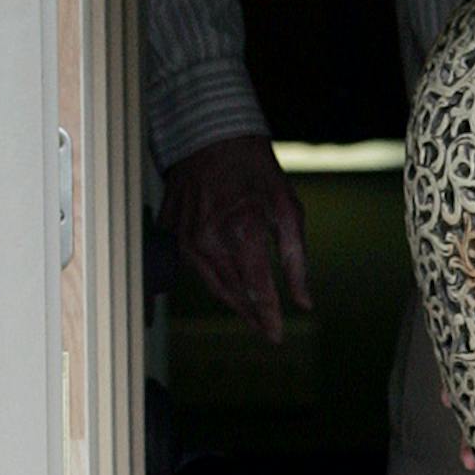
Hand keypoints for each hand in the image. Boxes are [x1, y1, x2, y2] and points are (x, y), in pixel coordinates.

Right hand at [162, 135, 311, 343]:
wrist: (210, 137)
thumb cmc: (255, 170)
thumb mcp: (288, 208)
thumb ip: (296, 258)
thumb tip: (304, 301)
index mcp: (243, 232)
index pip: (257, 290)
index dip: (268, 317)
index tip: (277, 337)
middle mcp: (208, 240)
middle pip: (232, 295)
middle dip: (252, 315)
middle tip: (267, 332)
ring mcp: (184, 238)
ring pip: (210, 285)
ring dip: (232, 302)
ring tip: (252, 314)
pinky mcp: (170, 233)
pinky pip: (192, 267)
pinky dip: (211, 277)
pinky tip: (227, 284)